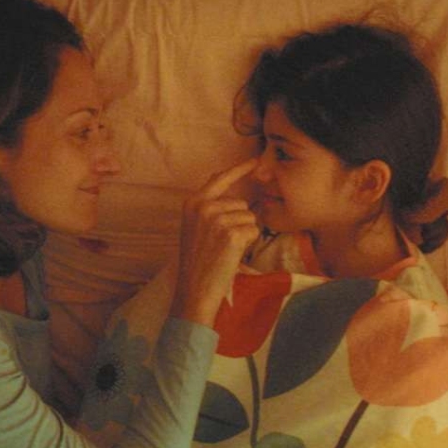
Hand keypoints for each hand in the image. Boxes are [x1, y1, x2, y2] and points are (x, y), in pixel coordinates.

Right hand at [170, 159, 259, 325]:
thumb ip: (208, 205)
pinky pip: (253, 230)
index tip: (255, 160)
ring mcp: (217, 220)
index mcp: (192, 203)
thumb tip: (225, 182)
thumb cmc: (196, 259)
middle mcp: (203, 207)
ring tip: (225, 248)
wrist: (194, 288)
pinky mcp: (232, 234)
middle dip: (238, 221)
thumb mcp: (194, 226)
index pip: (219, 178)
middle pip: (239, 203)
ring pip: (249, 217)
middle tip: (221, 242)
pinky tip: (232, 253)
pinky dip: (248, 243)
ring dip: (243, 233)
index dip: (239, 169)